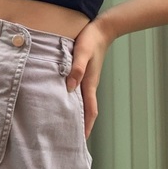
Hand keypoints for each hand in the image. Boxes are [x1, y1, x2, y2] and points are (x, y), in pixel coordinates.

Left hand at [66, 18, 114, 137]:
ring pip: (83, 100)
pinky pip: (80, 89)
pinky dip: (75, 98)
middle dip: (82, 123)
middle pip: (87, 109)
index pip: (90, 110)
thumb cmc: (90, 40)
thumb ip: (76, 68)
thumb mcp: (82, 52)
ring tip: (66, 120)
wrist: (101, 29)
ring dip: (78, 111)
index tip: (82, 139)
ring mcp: (88, 78)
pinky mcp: (85, 72)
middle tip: (71, 135)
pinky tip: (66, 96)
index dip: (87, 125)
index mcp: (90, 82)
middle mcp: (90, 83)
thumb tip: (70, 87)